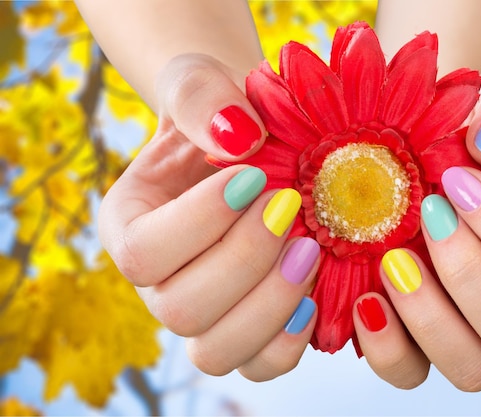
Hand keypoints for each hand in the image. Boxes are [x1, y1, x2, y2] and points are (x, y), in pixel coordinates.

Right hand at [98, 54, 318, 380]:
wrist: (247, 142)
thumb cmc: (217, 112)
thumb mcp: (199, 84)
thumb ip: (201, 99)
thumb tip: (236, 139)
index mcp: (128, 226)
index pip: (143, 252)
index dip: (200, 222)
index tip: (252, 176)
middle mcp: (156, 282)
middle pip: (181, 309)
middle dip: (245, 261)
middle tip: (291, 207)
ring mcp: (202, 313)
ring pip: (217, 351)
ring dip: (270, 304)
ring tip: (310, 249)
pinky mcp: (247, 328)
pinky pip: (261, 364)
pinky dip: (290, 339)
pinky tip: (315, 293)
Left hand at [352, 68, 480, 389]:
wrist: (410, 144)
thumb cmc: (460, 126)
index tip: (456, 180)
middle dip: (467, 275)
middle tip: (426, 218)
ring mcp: (464, 326)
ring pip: (472, 367)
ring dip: (429, 320)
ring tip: (391, 264)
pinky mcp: (413, 339)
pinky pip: (410, 371)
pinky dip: (386, 347)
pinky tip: (364, 299)